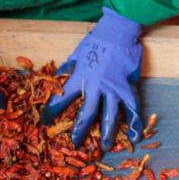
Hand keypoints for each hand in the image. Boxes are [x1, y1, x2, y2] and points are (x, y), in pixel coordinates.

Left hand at [39, 8, 142, 150]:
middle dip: (80, 130)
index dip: (51, 112)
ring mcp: (113, 89)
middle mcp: (96, 87)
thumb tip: (55, 79)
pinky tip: (134, 137)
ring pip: (110, 116)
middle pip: (87, 114)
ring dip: (107, 133)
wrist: (118, 32)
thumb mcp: (76, 54)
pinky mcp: (128, 87)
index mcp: (79, 78)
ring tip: (104, 147)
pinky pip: (132, 109)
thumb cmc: (95, 41)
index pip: (61, 99)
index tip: (44, 122)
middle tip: (76, 143)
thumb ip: (67, 70)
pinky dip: (134, 124)